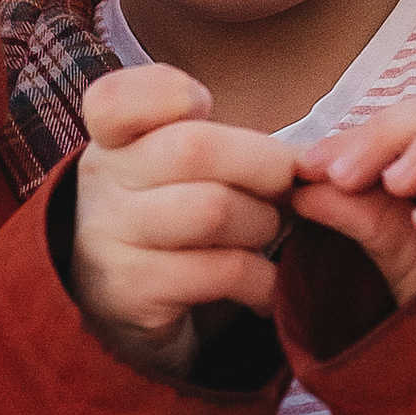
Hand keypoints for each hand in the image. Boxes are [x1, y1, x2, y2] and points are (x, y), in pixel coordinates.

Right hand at [70, 63, 296, 377]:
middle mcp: (100, 187)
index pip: (117, 99)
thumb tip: (315, 156)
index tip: (203, 105)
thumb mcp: (180, 175)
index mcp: (111, 143)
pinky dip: (263, 279)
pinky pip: (223, 271)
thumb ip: (227, 147)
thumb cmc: (173, 233)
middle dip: (264, 164)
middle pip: (193, 148)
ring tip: (268, 236)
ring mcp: (109, 242)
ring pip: (214, 210)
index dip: (170, 91)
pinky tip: (262, 286)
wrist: (124, 323)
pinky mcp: (132, 295)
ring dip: (264, 223)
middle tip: (286, 187)